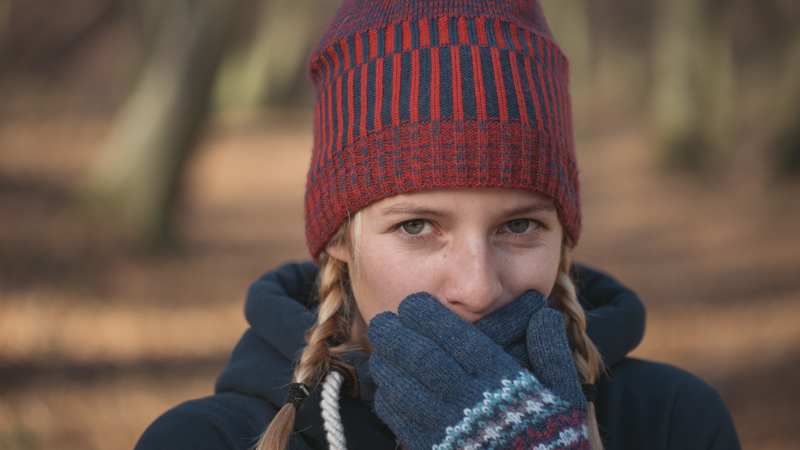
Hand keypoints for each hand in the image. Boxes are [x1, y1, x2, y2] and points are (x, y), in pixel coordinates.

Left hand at [368, 292, 588, 449]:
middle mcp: (474, 405)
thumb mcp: (566, 396)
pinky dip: (389, 401)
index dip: (428, 317)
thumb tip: (541, 315)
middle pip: (423, 360)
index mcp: (504, 383)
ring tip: (380, 349)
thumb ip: (552, 353)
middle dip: (397, 335)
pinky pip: (403, 424)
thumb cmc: (555, 440)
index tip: (412, 303)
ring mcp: (452, 433)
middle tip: (381, 321)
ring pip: (406, 389)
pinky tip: (387, 387)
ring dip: (388, 365)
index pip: (457, 338)